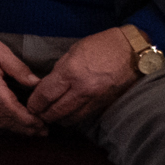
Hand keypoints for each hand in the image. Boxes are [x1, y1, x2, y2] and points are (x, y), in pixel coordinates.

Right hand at [0, 28, 46, 135]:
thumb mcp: (1, 51)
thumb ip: (19, 68)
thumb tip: (37, 83)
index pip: (10, 108)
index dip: (27, 118)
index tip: (43, 123)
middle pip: (5, 118)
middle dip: (25, 127)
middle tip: (44, 131)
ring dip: (17, 128)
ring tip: (34, 132)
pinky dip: (6, 124)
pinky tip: (17, 125)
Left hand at [23, 28, 139, 125]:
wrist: (133, 51)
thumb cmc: (102, 45)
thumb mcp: (73, 51)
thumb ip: (60, 70)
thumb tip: (48, 84)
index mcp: (71, 72)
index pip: (46, 94)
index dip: (35, 103)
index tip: (30, 106)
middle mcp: (83, 89)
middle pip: (57, 110)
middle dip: (44, 115)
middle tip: (37, 115)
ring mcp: (96, 98)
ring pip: (72, 118)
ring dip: (59, 119)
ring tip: (51, 117)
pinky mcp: (106, 104)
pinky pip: (86, 115)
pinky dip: (75, 117)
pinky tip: (69, 115)